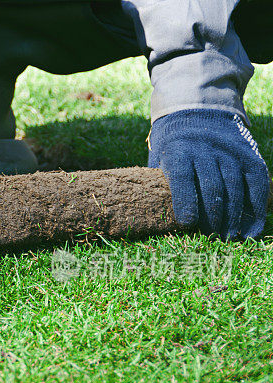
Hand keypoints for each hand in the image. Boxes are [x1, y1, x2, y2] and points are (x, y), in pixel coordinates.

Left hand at [149, 109, 269, 239]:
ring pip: (236, 186)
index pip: (182, 175)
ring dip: (234, 216)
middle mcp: (205, 149)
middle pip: (212, 184)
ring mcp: (230, 151)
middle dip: (213, 215)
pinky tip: (252, 229)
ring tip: (230, 237)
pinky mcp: (249, 155)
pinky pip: (257, 182)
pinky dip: (257, 207)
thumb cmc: (172, 148)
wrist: (197, 113)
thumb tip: (158, 218)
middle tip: (212, 238)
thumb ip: (161, 183)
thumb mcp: (159, 159)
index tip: (187, 223)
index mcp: (178, 151)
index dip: (185, 199)